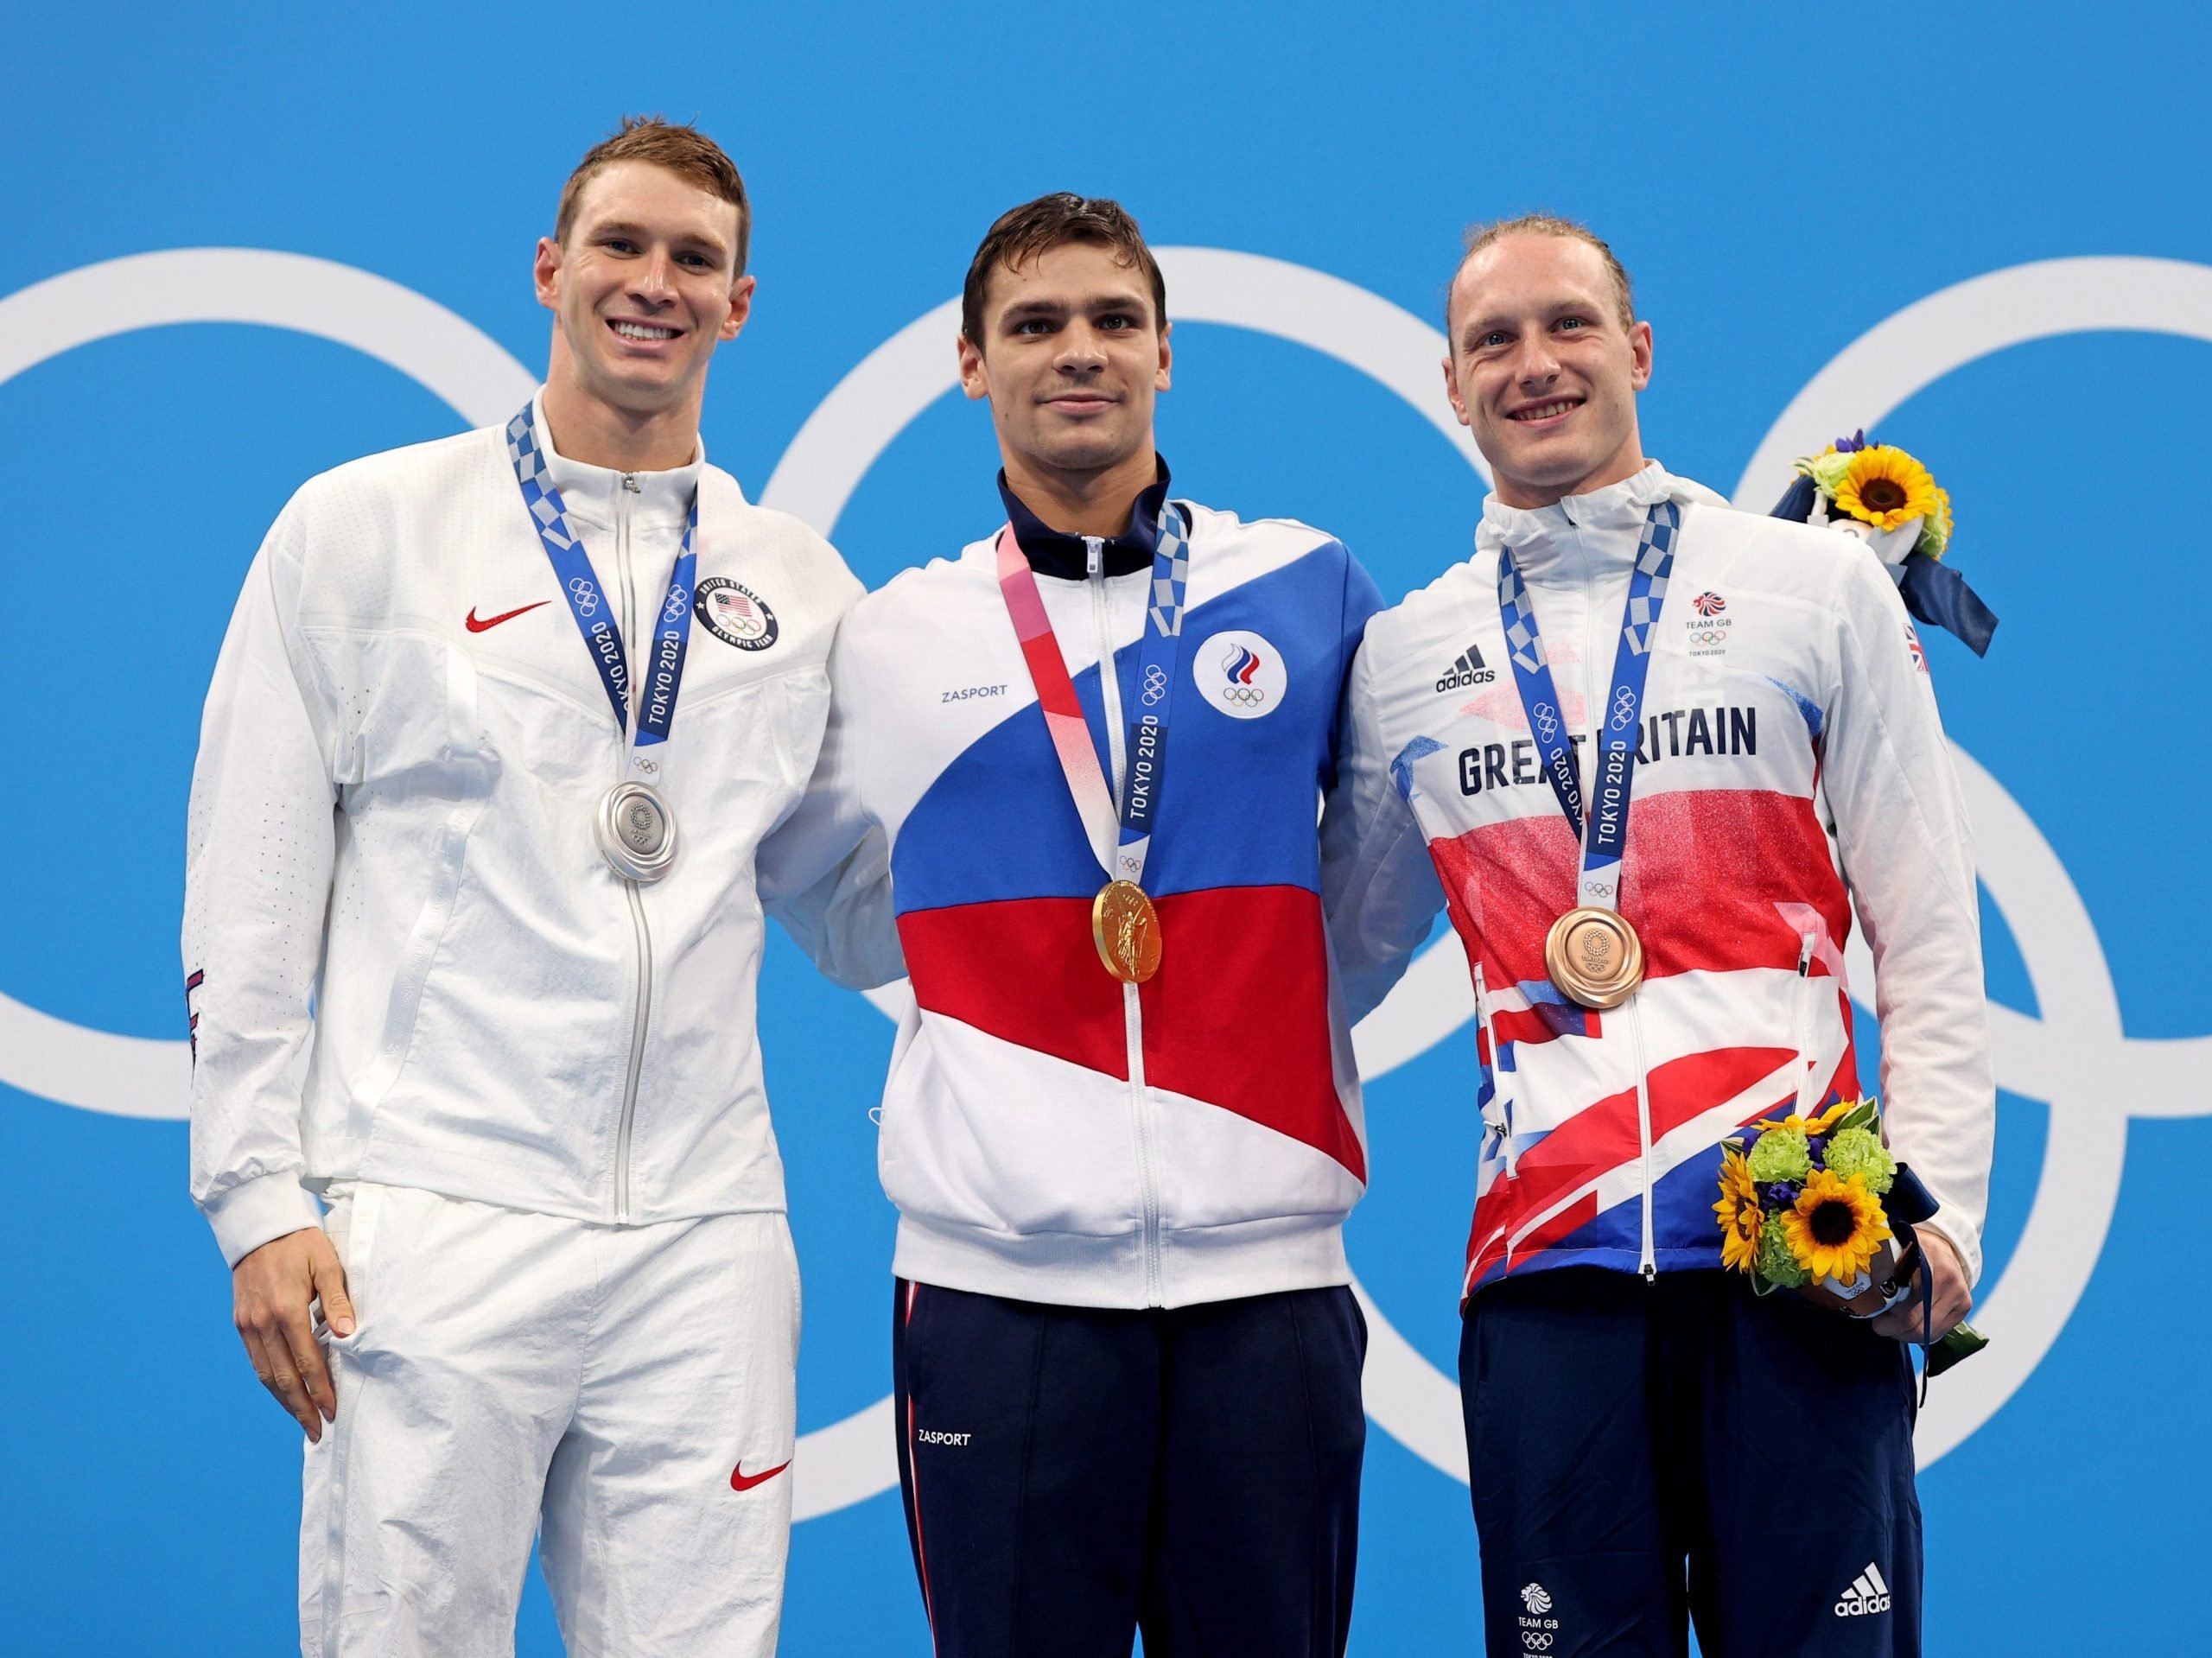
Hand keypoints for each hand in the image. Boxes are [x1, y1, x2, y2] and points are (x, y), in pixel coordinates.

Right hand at [232, 1226, 354, 1440]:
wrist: (259, 1226)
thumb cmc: (300, 1243)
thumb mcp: (326, 1263)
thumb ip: (336, 1300)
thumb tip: (349, 1334)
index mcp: (287, 1310)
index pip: (307, 1362)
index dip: (321, 1390)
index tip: (333, 1411)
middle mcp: (263, 1323)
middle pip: (283, 1378)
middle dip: (302, 1408)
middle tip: (318, 1431)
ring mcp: (248, 1325)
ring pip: (266, 1374)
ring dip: (284, 1401)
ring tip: (303, 1421)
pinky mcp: (240, 1322)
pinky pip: (255, 1361)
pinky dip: (270, 1382)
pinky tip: (283, 1394)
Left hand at [1870, 1226, 1970, 1342]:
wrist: (1946, 1244)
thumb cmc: (1913, 1250)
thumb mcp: (1895, 1251)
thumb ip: (1882, 1270)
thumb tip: (1860, 1294)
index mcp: (1924, 1261)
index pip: (1904, 1303)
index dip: (1886, 1316)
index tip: (1874, 1317)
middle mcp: (1946, 1278)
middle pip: (1915, 1322)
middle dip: (1892, 1329)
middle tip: (1880, 1325)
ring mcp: (1958, 1294)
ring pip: (1927, 1332)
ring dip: (1905, 1334)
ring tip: (1893, 1327)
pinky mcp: (1964, 1306)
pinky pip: (1938, 1333)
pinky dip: (1921, 1334)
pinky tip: (1910, 1327)